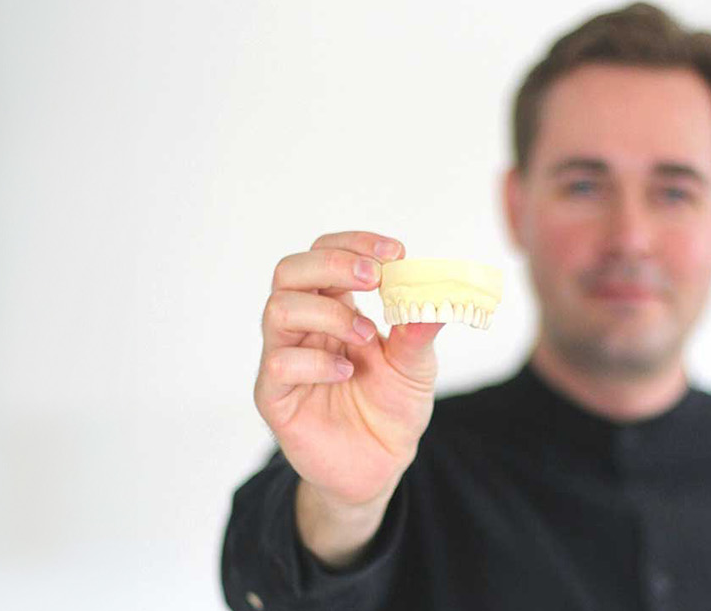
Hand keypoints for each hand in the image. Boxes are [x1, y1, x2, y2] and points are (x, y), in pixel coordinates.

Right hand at [255, 231, 445, 508]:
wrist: (380, 466)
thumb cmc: (391, 408)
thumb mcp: (415, 367)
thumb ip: (418, 331)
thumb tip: (435, 295)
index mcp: (334, 309)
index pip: (326, 255)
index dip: (355, 244)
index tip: (396, 252)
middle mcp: (303, 328)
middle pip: (290, 271)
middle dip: (332, 264)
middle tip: (374, 277)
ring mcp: (284, 359)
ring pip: (278, 310)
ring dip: (329, 313)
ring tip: (367, 336)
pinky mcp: (275, 396)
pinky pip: (279, 363)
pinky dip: (317, 362)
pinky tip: (346, 373)